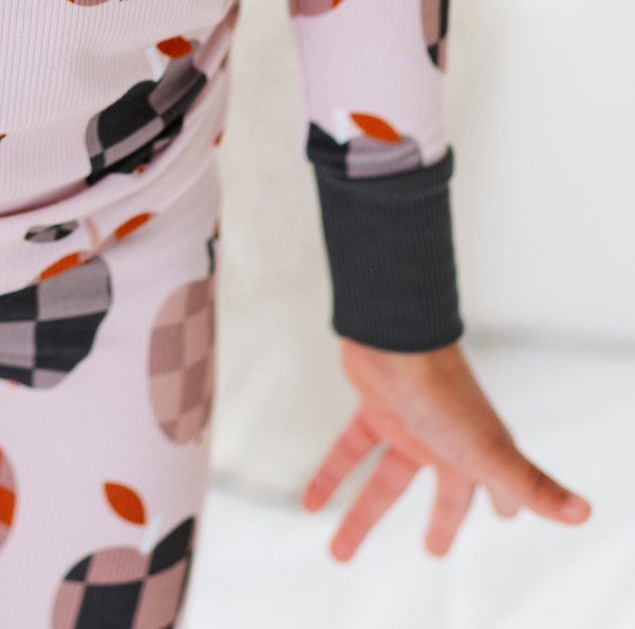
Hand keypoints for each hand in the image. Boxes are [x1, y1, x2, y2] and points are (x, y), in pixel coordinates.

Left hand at [303, 338, 590, 560]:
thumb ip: (530, 484)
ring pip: (383, 482)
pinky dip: (328, 478)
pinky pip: (348, 452)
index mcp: (477, 452)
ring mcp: (407, 425)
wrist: (396, 338)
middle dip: (442, 521)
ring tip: (338, 554)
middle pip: (443, 491)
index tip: (508, 516)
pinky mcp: (373, 409)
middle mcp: (443, 440)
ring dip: (361, 519)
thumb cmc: (445, 394)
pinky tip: (309, 504)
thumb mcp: (489, 450)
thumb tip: (583, 514)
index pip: (499, 487)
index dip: (506, 503)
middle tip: (434, 551)